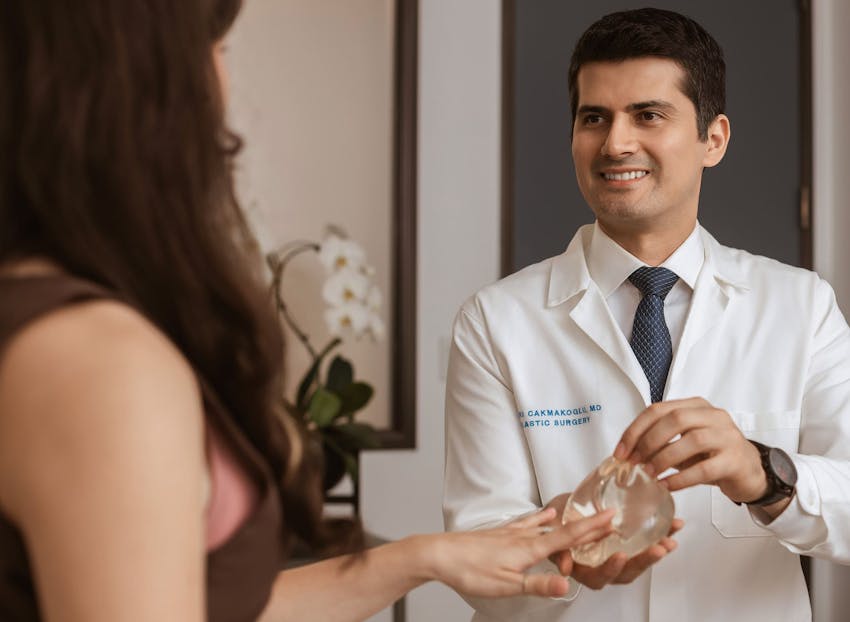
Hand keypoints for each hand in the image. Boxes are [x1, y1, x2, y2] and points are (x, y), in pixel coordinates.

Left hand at [427, 507, 614, 597]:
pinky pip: (528, 523)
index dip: (592, 528)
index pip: (568, 538)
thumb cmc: (471, 570)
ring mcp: (511, 533)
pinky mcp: (500, 534)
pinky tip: (545, 514)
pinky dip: (541, 518)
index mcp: (529, 549)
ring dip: (568, 521)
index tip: (612, 517)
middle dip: (587, 525)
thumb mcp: (507, 585)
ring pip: (546, 525)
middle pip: (562, 530)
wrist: (440, 553)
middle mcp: (523, 536)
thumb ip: (539, 585)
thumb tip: (568, 586)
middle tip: (609, 517)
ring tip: (584, 515)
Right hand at [557, 518, 682, 588]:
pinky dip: (662, 536)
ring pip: (639, 561)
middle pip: (625, 572)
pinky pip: (647, 545)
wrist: (563, 507)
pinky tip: (674, 525)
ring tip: (670, 540)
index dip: (610, 569)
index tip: (620, 556)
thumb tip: (564, 567)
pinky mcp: (628, 543)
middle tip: (658, 548)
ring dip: (657, 552)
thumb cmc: (556, 520)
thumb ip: (558, 545)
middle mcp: (602, 565)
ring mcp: (616, 555)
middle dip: (644, 561)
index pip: (598, 576)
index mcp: (582, 566)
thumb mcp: (552, 526)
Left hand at [614, 397, 767, 502]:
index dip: (635, 430)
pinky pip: (704, 469)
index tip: (620, 451)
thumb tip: (628, 452)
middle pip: (674, 420)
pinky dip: (681, 478)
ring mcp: (727, 436)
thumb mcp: (683, 440)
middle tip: (633, 462)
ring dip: (664, 458)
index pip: (658, 410)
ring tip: (649, 474)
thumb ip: (660, 440)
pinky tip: (667, 486)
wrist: (750, 471)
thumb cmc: (711, 454)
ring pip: (691, 441)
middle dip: (648, 441)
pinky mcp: (734, 460)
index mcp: (696, 406)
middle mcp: (713, 416)